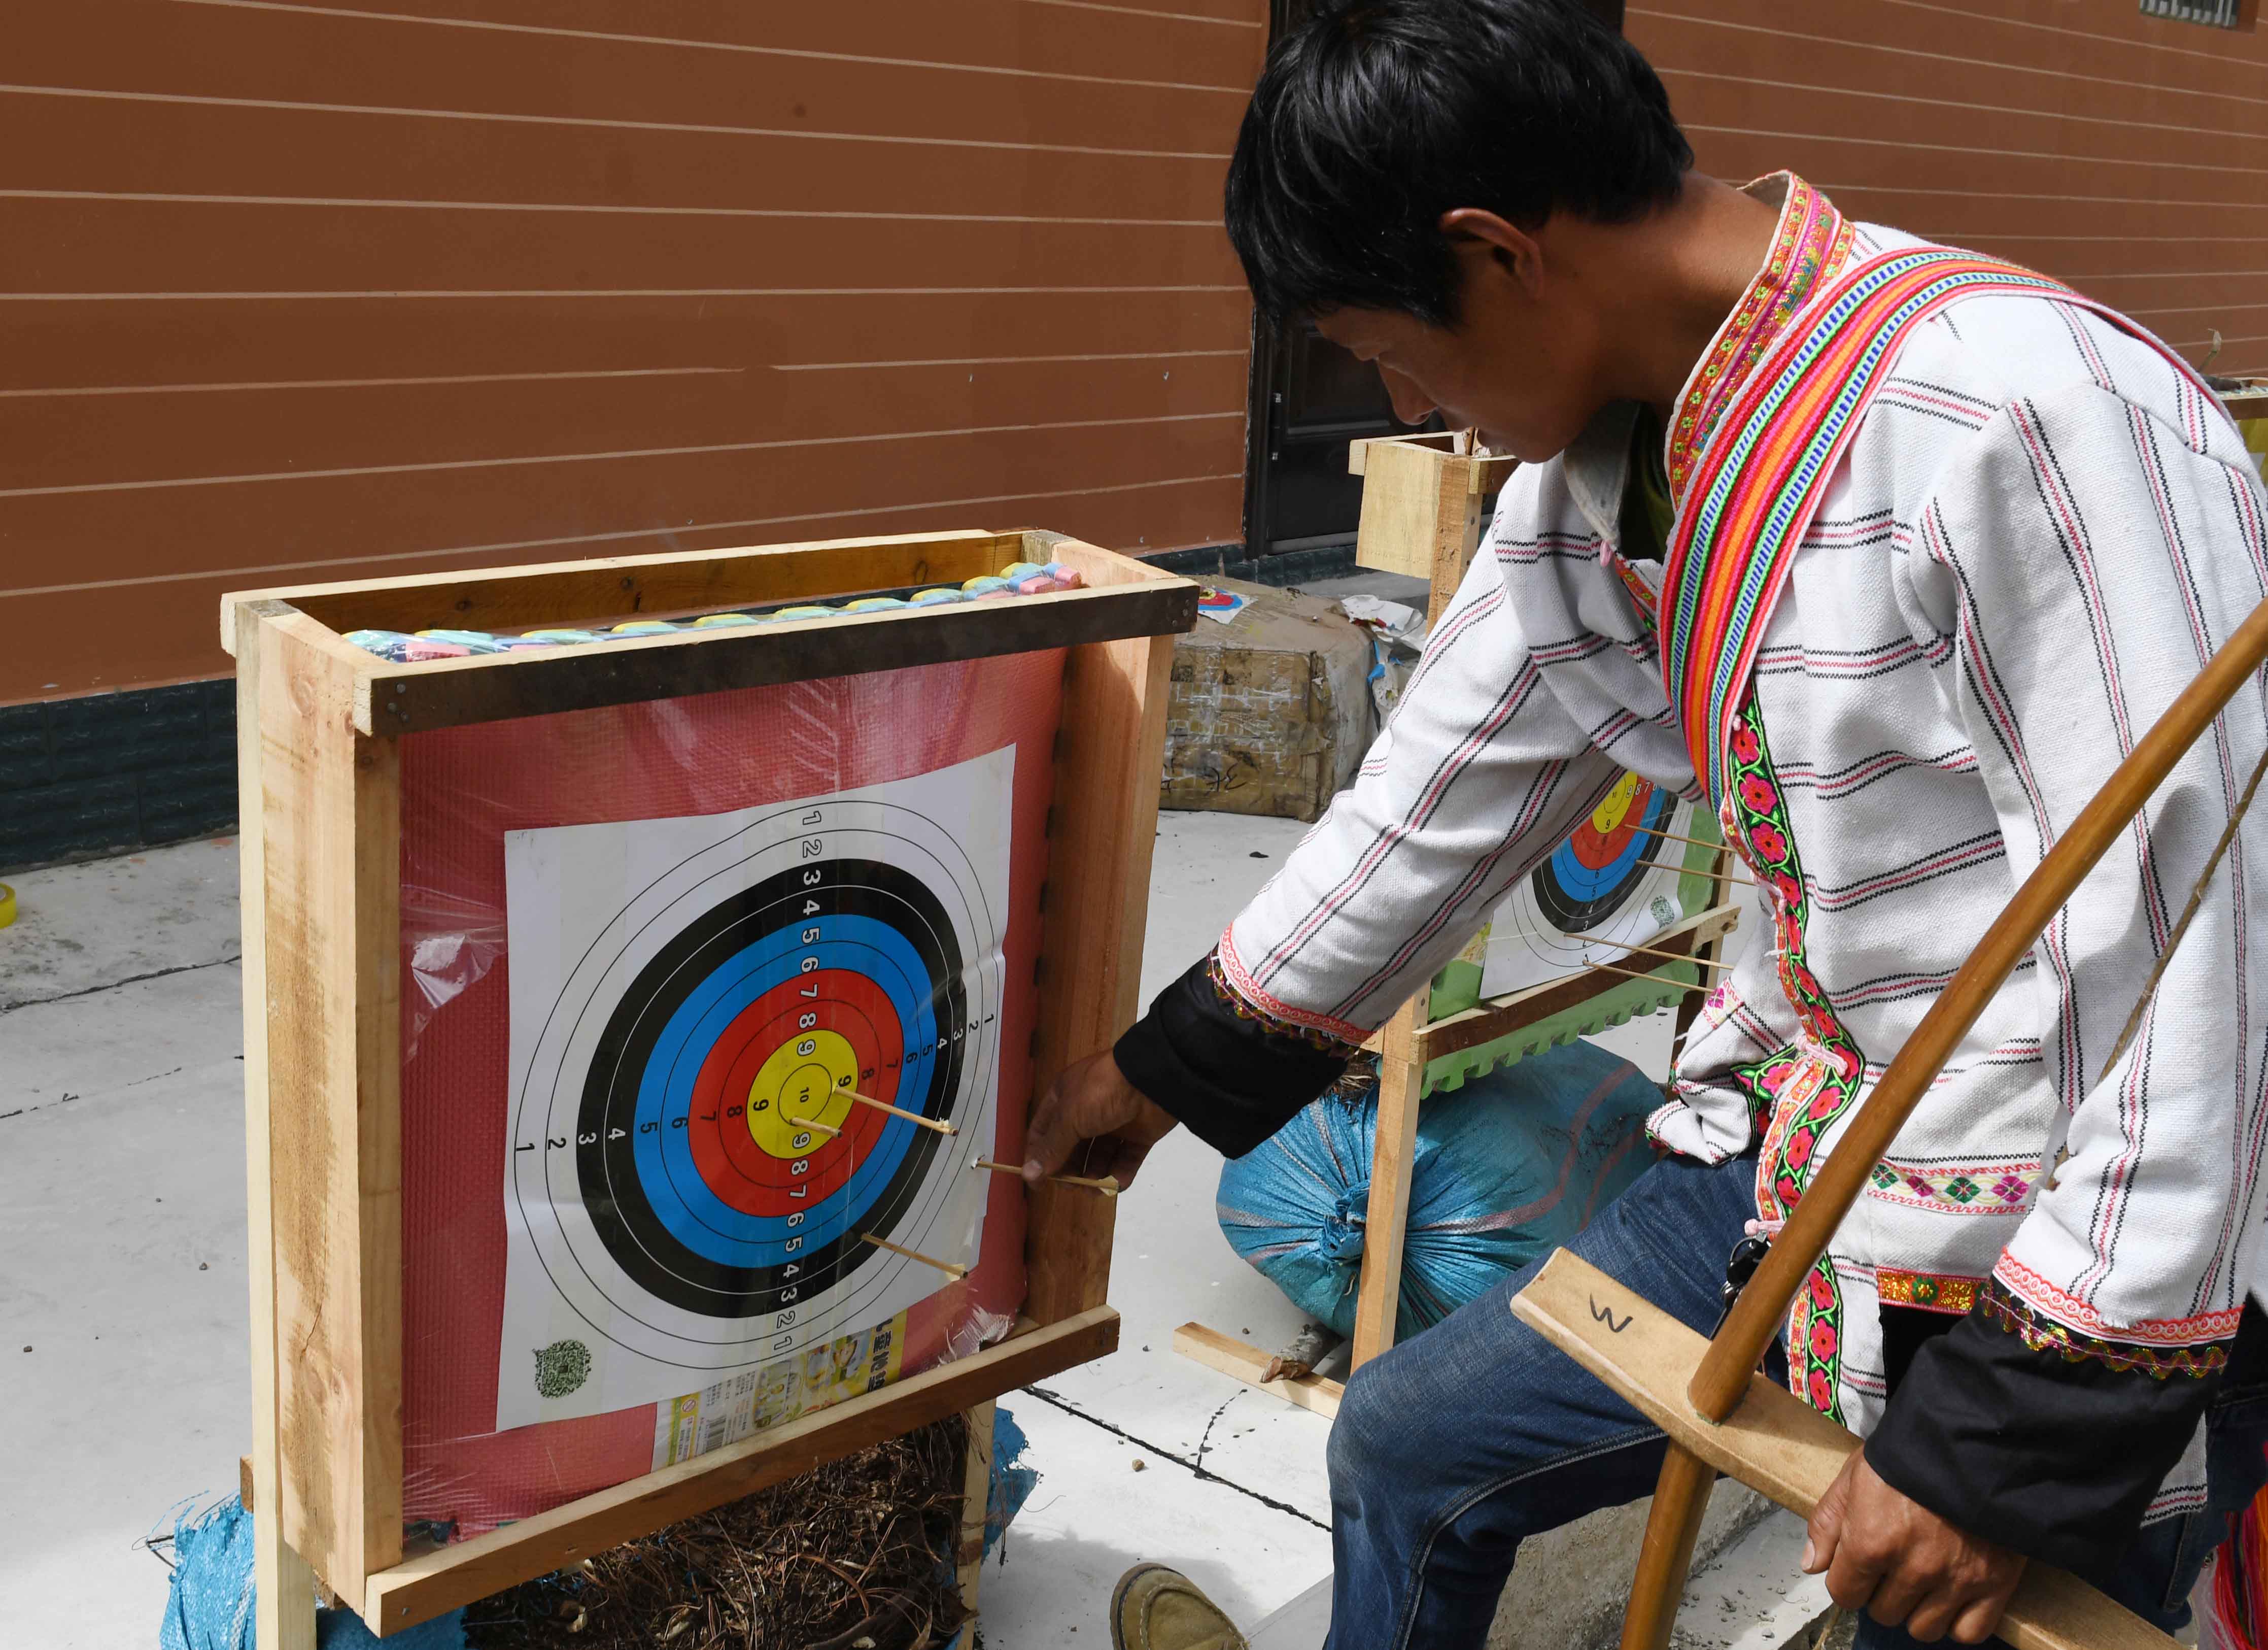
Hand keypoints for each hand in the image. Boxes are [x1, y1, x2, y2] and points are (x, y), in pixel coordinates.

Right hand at [1022, 1049, 1178, 1189]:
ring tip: (1094, 1187)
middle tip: (1071, 1187)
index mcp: (1065, 1098)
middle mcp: (1087, 1111)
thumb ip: (1052, 1148)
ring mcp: (1114, 1124)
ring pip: (1099, 1157)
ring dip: (1095, 1175)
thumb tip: (1029, 1175)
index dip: (1038, 1157)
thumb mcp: (1070, 1117)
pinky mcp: (1139, 1136)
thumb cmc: (1101, 1093)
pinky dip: (1121, 1174)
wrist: (1151, 1080)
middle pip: (1071, 1148)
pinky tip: (1116, 1184)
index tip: (1038, 1184)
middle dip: (1070, 1169)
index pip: (1044, 1132)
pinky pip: (1126, 1160)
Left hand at [1803, 1450, 2024, 1643]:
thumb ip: (1828, 1522)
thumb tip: (1812, 1565)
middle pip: (1884, 1613)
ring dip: (1917, 1610)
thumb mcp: (1855, 1476)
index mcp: (1872, 1542)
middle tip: (1894, 1566)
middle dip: (1881, 1593)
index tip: (1858, 1567)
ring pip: (1923, 1629)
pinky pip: (1969, 1632)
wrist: (1975, 1442)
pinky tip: (1950, 1598)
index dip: (1847, 1581)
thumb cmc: (1909, 1454)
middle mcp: (1914, 1569)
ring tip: (1921, 1582)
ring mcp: (1957, 1580)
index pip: (1844, 1594)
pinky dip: (1958, 1622)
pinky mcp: (1996, 1583)